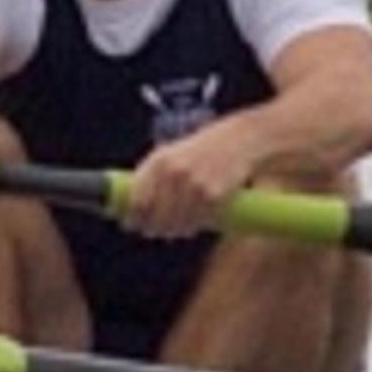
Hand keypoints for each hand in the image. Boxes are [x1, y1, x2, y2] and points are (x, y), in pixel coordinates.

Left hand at [120, 125, 248, 243]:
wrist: (240, 139)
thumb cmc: (199, 149)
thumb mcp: (169, 153)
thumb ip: (149, 176)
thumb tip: (131, 208)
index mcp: (159, 161)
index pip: (137, 201)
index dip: (133, 218)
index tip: (132, 225)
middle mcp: (174, 173)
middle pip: (155, 217)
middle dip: (151, 229)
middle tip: (152, 232)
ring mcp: (195, 185)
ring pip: (175, 224)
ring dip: (172, 232)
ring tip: (172, 231)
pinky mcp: (214, 196)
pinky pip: (196, 223)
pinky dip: (191, 229)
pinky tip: (189, 227)